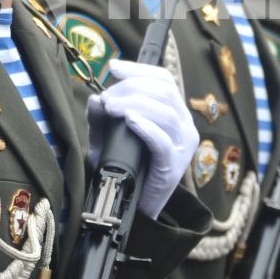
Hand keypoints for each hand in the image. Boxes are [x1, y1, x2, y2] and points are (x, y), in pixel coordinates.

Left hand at [88, 59, 192, 220]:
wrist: (134, 210)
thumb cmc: (126, 171)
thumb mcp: (108, 140)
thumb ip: (102, 120)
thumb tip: (95, 98)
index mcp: (174, 114)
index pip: (164, 80)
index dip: (139, 70)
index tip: (113, 68)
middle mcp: (184, 126)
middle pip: (164, 92)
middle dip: (132, 88)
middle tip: (107, 98)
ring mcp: (183, 147)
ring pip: (167, 112)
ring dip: (135, 104)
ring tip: (111, 107)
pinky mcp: (174, 167)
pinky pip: (164, 142)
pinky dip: (146, 127)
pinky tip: (130, 120)